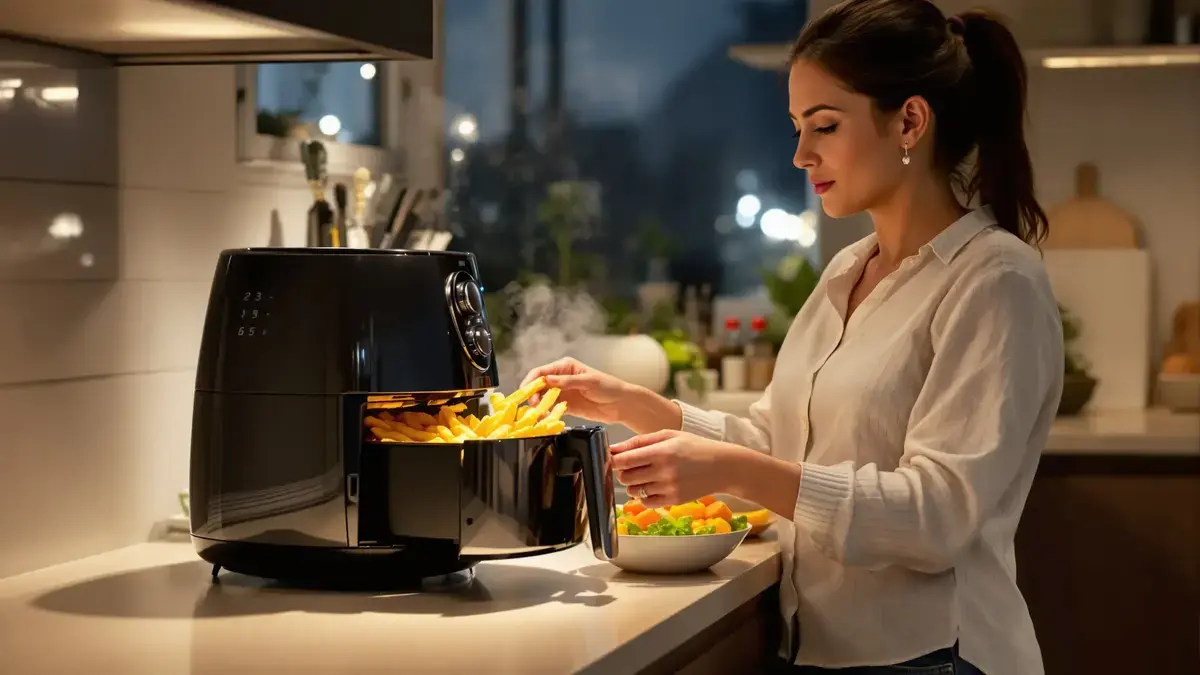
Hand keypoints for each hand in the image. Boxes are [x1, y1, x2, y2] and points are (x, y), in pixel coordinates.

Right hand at [519, 357, 633, 423]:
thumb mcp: (589, 381)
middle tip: (532, 405)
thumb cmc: (608, 387)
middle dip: (532, 394)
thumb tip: (547, 379)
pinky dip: (544, 413)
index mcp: (565, 367)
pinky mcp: (565, 406)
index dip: (531, 381)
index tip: (525, 391)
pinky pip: (550, 409)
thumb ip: (567, 381)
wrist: (621, 405)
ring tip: (536, 413)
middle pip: (538, 385)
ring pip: (542, 398)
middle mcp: (560, 378)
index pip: (541, 371)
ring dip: (537, 405)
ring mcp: (562, 393)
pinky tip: (544, 417)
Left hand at [610, 429, 750, 508]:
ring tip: (646, 475)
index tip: (611, 457)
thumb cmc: (694, 447)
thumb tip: (615, 448)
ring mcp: (668, 488)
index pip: (624, 459)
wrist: (722, 466)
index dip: (613, 459)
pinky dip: (644, 495)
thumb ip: (640, 441)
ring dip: (633, 484)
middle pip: (625, 477)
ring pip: (633, 491)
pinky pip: (646, 502)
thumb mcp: (669, 436)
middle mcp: (663, 471)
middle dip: (623, 471)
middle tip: (632, 465)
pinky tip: (654, 485)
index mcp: (661, 452)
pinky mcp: (673, 501)